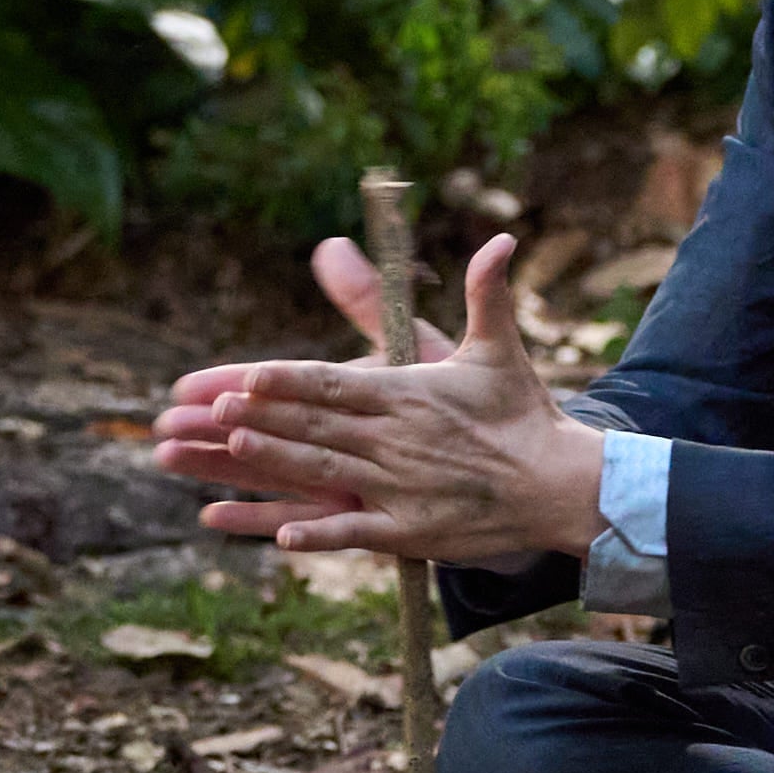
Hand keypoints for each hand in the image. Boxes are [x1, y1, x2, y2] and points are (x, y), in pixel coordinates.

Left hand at [156, 232, 607, 562]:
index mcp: (411, 394)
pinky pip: (355, 532)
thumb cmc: (523, 414)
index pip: (338, 383)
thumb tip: (501, 238)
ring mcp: (402, 488)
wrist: (561, 485)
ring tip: (232, 448)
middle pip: (319, 426)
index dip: (291, 380)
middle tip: (212, 407)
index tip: (249, 373)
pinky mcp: (411, 532)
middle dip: (265, 416)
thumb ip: (485, 292)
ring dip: (277, 461)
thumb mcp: (499, 348)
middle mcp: (400, 440)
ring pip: (326, 473)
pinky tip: (280, 534)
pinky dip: (319, 534)